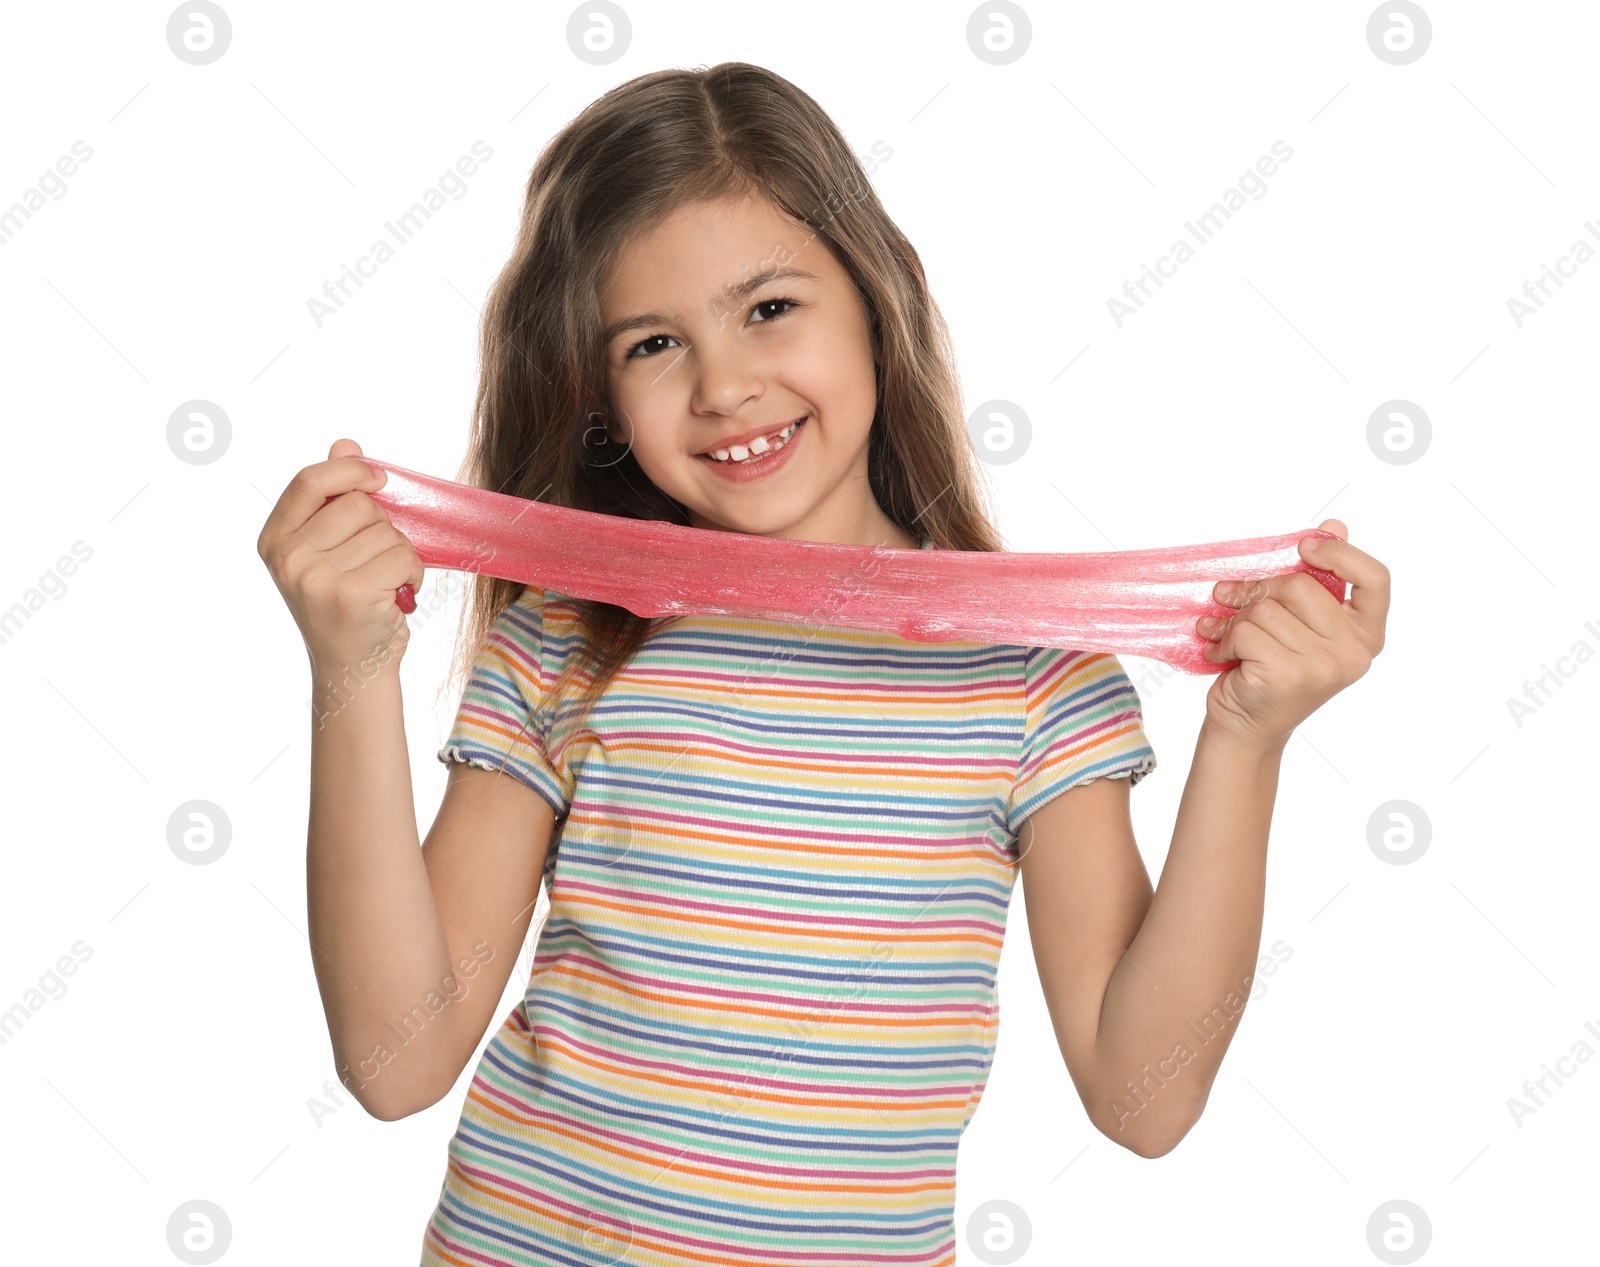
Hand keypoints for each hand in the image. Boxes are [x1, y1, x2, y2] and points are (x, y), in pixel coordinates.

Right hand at [256, 438, 424, 673]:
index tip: (378, 478)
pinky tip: (398, 593)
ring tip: (386, 581)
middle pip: (359, 505)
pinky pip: (403, 556)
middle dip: (383, 526)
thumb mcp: (328, 550)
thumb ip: (334, 499)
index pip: (310, 480)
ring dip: (401, 554)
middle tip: (376, 560)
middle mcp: (288, 558)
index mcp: (274, 540)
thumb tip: (346, 442)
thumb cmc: (344, 604)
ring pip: (386, 531)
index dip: (350, 469)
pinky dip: (413, 572)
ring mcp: (317, 578)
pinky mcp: (352, 595)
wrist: (352, 668)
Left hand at [1194, 519, 1389, 747]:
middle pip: (1301, 585)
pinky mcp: (1290, 675)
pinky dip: (1224, 638)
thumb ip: (1316, 580)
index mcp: (1366, 635)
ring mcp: (1325, 666)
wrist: (1245, 728)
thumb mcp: (1296, 624)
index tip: (1305, 545)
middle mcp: (1354, 652)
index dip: (1341, 553)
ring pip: (1267, 608)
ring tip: (1229, 639)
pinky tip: (1222, 654)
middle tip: (1234, 602)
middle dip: (1259, 591)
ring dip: (1236, 620)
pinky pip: (1247, 630)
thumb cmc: (1268, 669)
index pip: (1376, 578)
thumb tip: (1336, 524)